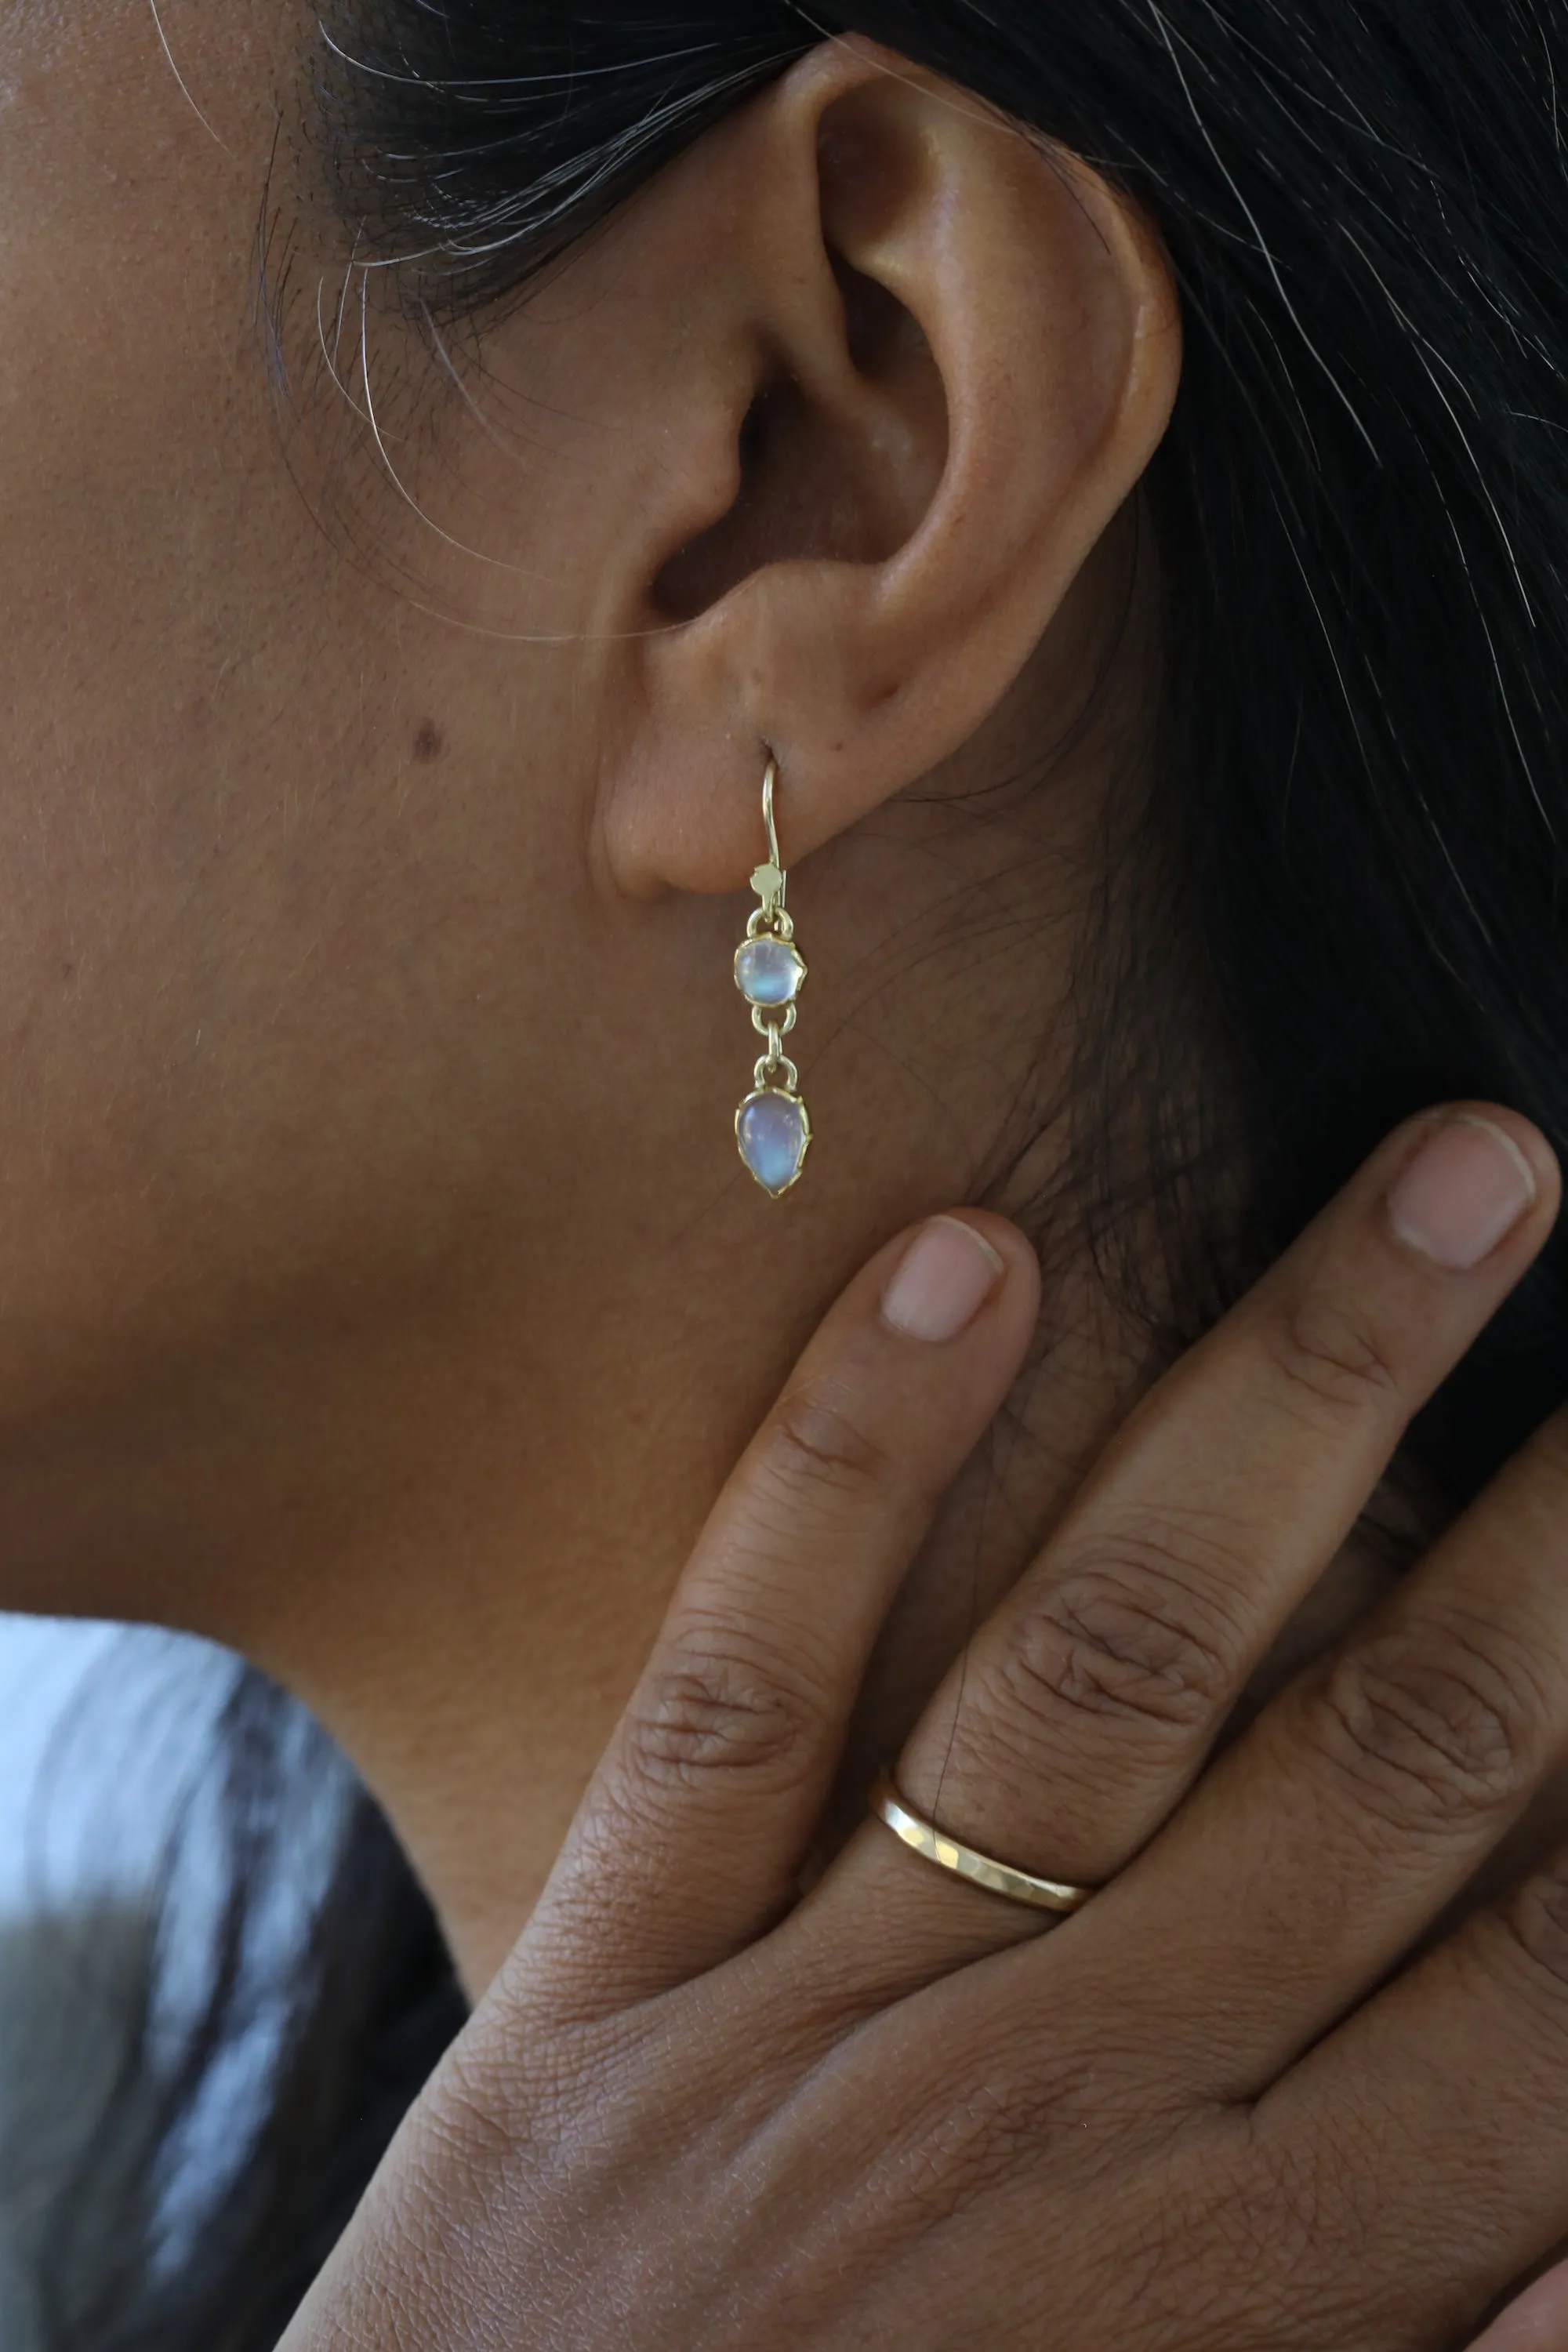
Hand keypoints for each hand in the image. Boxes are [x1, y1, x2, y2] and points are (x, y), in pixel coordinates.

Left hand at [283, 1107, 1567, 2350]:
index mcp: (1256, 2293)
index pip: (1551, 1966)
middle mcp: (1064, 2114)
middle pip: (1386, 1757)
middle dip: (1559, 1523)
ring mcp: (821, 2020)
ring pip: (1114, 1651)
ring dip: (1304, 1389)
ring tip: (1450, 1173)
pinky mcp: (608, 1981)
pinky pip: (743, 1685)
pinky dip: (851, 1462)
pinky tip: (969, 1249)